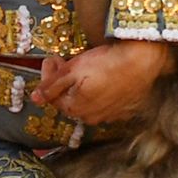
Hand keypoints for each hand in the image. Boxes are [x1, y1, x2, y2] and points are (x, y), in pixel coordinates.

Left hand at [34, 39, 174, 124]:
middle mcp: (91, 117)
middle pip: (70, 99)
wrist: (141, 61)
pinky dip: (99, 88)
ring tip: (83, 67)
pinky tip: (103, 75)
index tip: (51, 60)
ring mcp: (110, 114)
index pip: (52, 95)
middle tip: (63, 61)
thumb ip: (51, 86)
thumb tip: (35, 99)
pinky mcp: (125, 107)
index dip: (48, 76)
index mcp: (75, 109)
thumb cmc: (105, 64)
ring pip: (88, 100)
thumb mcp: (71, 71)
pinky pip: (105, 100)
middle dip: (63, 81)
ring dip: (81, 85)